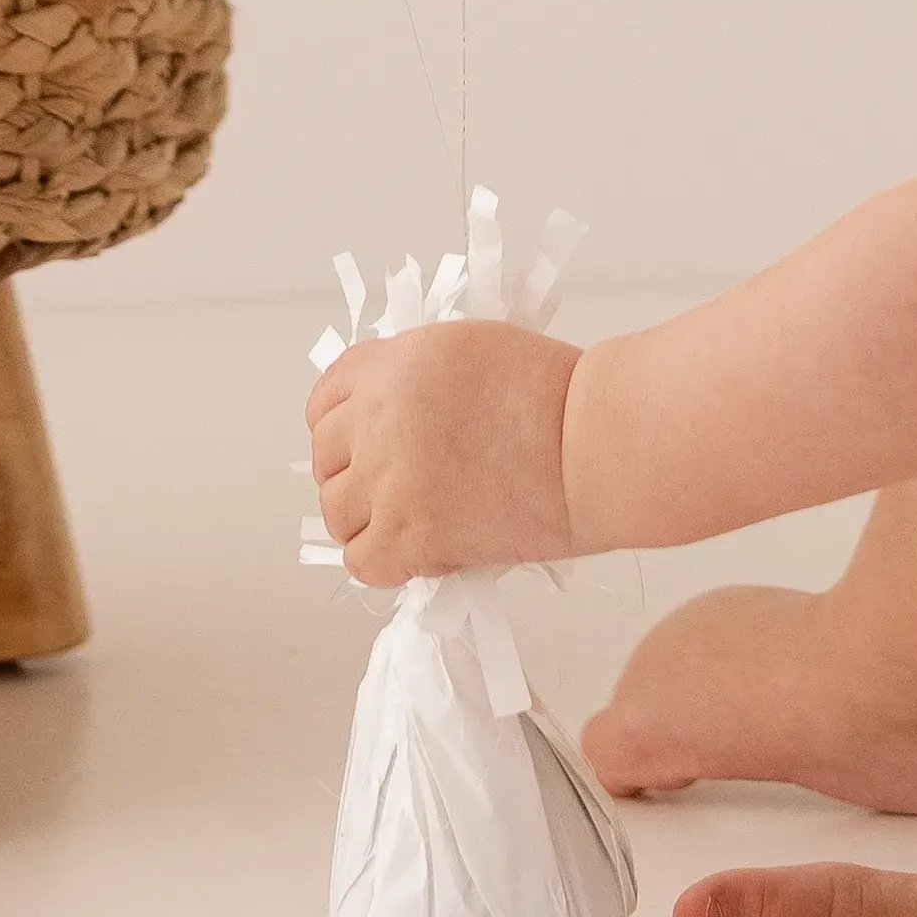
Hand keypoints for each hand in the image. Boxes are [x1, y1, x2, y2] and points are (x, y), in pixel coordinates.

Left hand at [306, 311, 585, 586]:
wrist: (591, 443)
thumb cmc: (556, 395)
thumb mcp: (471, 352)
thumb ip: (417, 380)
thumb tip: (390, 423)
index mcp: (394, 363)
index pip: (326, 398)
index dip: (340, 427)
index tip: (361, 445)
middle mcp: (378, 416)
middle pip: (324, 458)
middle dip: (353, 475)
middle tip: (393, 492)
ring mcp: (389, 478)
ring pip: (336, 514)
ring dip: (367, 522)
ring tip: (411, 524)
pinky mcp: (410, 533)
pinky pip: (363, 562)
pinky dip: (385, 564)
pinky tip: (420, 554)